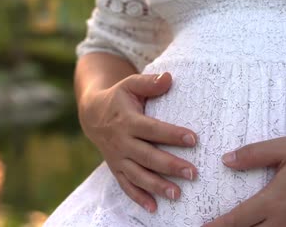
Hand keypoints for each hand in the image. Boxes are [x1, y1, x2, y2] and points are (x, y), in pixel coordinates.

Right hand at [79, 72, 197, 212]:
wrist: (92, 114)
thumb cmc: (119, 98)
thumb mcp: (130, 85)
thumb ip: (148, 83)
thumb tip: (169, 78)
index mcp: (127, 121)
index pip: (152, 129)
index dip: (172, 134)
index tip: (193, 139)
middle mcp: (121, 142)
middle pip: (147, 156)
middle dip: (170, 166)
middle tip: (193, 173)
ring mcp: (118, 158)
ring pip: (137, 175)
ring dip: (157, 186)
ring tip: (177, 194)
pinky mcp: (116, 168)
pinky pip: (126, 185)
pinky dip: (138, 197)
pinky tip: (154, 208)